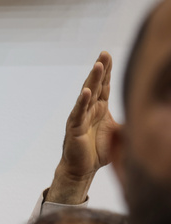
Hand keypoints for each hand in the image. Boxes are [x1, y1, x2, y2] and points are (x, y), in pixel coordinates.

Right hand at [49, 52, 120, 203]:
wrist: (82, 170)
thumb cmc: (98, 152)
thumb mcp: (121, 133)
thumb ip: (131, 121)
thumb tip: (148, 112)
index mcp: (101, 109)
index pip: (105, 85)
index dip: (107, 71)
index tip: (108, 55)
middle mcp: (90, 109)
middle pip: (96, 84)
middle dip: (101, 68)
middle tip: (104, 53)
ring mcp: (81, 117)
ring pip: (87, 94)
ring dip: (92, 79)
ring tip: (97, 65)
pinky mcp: (74, 128)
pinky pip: (78, 113)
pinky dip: (82, 102)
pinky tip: (86, 92)